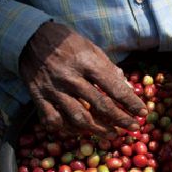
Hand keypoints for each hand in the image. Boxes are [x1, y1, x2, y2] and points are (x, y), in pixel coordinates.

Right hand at [19, 22, 146, 137]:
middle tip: (133, 128)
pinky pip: (54, 120)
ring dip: (98, 129)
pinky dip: (68, 129)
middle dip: (120, 119)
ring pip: (78, 117)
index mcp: (86, 63)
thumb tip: (128, 88)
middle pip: (100, 105)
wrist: (29, 36)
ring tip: (111, 134)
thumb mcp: (93, 49)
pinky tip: (80, 131)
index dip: (130, 103)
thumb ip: (110, 69)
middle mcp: (70, 78)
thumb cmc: (68, 43)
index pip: (114, 88)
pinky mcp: (39, 97)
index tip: (142, 113)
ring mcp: (53, 89)